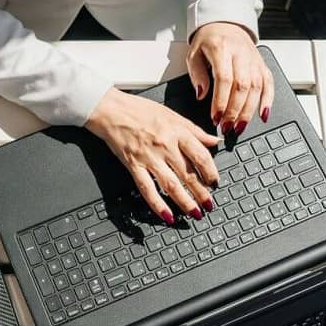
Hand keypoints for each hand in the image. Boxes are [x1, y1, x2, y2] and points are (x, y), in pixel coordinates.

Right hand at [85, 88, 219, 222]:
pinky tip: (166, 215)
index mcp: (177, 132)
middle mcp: (165, 146)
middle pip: (189, 174)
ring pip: (171, 185)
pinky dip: (158, 204)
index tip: (215, 182)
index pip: (201, 156)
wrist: (110, 110)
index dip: (211, 172)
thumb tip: (214, 140)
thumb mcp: (171, 114)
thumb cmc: (138, 110)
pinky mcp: (134, 166)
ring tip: (195, 213)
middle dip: (202, 193)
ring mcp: (149, 158)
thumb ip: (194, 130)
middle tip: (210, 205)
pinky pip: (147, 189)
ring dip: (185, 202)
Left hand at [187, 22, 273, 135]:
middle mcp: (241, 54)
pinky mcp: (262, 64)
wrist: (225, 24)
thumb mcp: (193, 55)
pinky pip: (269, 83)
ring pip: (256, 87)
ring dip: (249, 111)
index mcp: (221, 49)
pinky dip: (268, 100)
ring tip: (240, 127)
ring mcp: (254, 59)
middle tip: (227, 127)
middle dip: (235, 110)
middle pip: (242, 86)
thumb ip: (197, 75)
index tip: (215, 117)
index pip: (224, 79)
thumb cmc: (208, 41)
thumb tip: (202, 95)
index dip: (220, 101)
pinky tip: (263, 115)